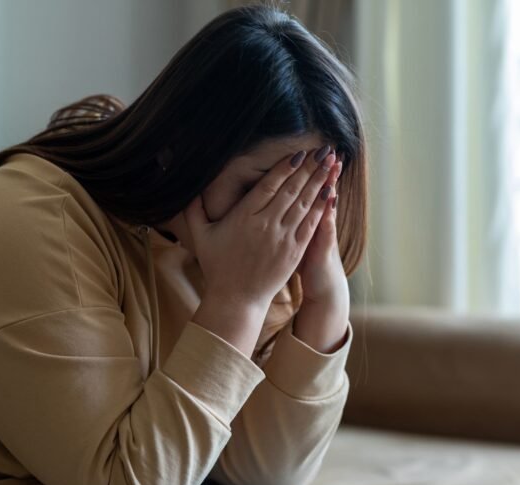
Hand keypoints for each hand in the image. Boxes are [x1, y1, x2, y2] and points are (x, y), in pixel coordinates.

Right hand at [183, 145, 336, 310]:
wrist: (236, 299)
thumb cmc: (217, 267)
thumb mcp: (200, 237)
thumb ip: (194, 210)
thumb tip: (190, 189)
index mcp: (244, 217)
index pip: (268, 186)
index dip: (285, 168)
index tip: (298, 153)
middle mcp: (265, 225)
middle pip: (291, 190)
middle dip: (309, 168)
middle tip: (322, 149)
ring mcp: (282, 239)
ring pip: (304, 204)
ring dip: (319, 181)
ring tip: (330, 163)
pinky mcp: (294, 252)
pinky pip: (310, 224)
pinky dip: (320, 207)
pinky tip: (329, 192)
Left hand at [292, 157, 350, 351]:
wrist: (321, 284)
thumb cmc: (299, 260)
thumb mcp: (293, 237)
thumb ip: (284, 218)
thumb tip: (269, 200)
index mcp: (300, 217)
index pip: (303, 189)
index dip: (306, 170)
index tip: (306, 150)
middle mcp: (313, 220)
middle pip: (316, 190)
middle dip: (319, 169)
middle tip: (326, 147)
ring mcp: (320, 231)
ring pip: (325, 203)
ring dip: (328, 183)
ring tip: (333, 163)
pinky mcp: (324, 246)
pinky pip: (327, 226)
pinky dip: (328, 211)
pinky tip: (332, 196)